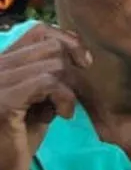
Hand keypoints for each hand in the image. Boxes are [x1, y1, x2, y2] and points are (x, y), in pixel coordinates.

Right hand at [0, 25, 88, 169]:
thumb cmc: (18, 138)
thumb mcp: (38, 101)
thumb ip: (49, 77)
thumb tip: (76, 55)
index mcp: (1, 64)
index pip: (37, 31)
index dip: (67, 41)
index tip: (84, 63)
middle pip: (49, 45)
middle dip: (70, 69)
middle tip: (71, 95)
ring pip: (52, 64)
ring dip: (68, 87)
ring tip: (63, 110)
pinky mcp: (4, 101)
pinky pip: (48, 82)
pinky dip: (65, 97)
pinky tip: (64, 115)